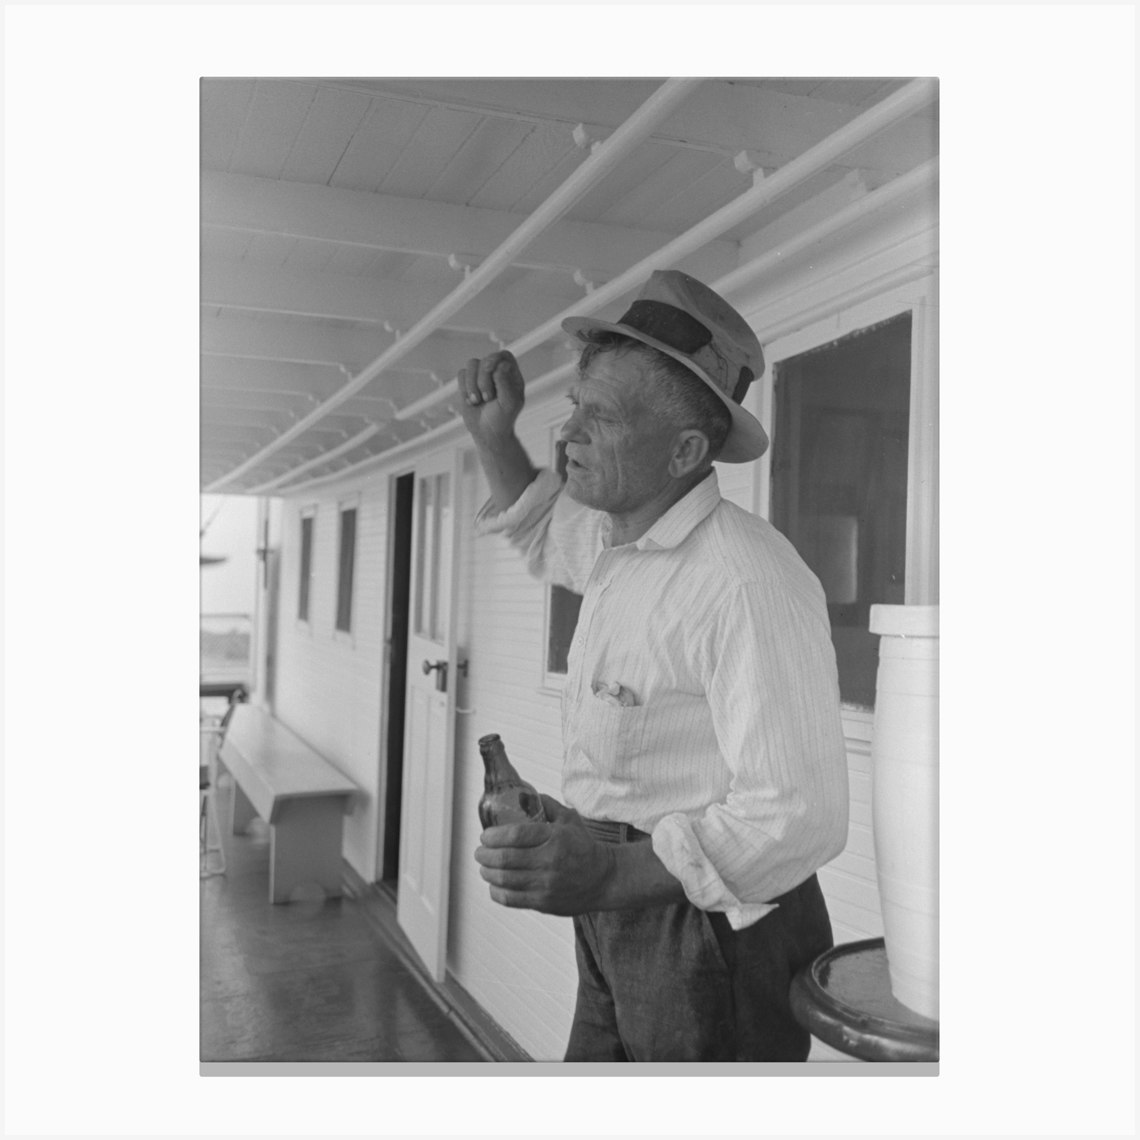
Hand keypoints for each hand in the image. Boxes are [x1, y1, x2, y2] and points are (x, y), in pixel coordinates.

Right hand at [457, 350, 525, 441]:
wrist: (487, 434)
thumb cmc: (502, 419)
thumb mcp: (509, 404)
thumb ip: (506, 383)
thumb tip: (500, 365)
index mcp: (511, 375)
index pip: (504, 356)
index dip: (495, 359)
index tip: (490, 370)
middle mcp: (496, 372)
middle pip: (486, 360)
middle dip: (483, 379)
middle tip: (488, 398)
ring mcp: (481, 376)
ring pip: (471, 364)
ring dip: (472, 385)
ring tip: (478, 401)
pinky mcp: (468, 383)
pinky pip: (461, 374)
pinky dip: (464, 389)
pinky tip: (471, 401)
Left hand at [474, 795, 615, 914]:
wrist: (603, 879)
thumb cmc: (584, 847)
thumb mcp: (569, 819)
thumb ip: (547, 805)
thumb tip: (523, 796)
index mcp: (554, 837)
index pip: (515, 835)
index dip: (493, 836)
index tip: (485, 836)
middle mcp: (549, 861)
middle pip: (504, 858)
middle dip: (484, 854)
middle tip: (480, 852)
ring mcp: (545, 884)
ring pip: (504, 879)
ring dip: (487, 872)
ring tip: (484, 867)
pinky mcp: (544, 902)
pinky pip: (511, 899)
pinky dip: (496, 891)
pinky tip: (494, 885)